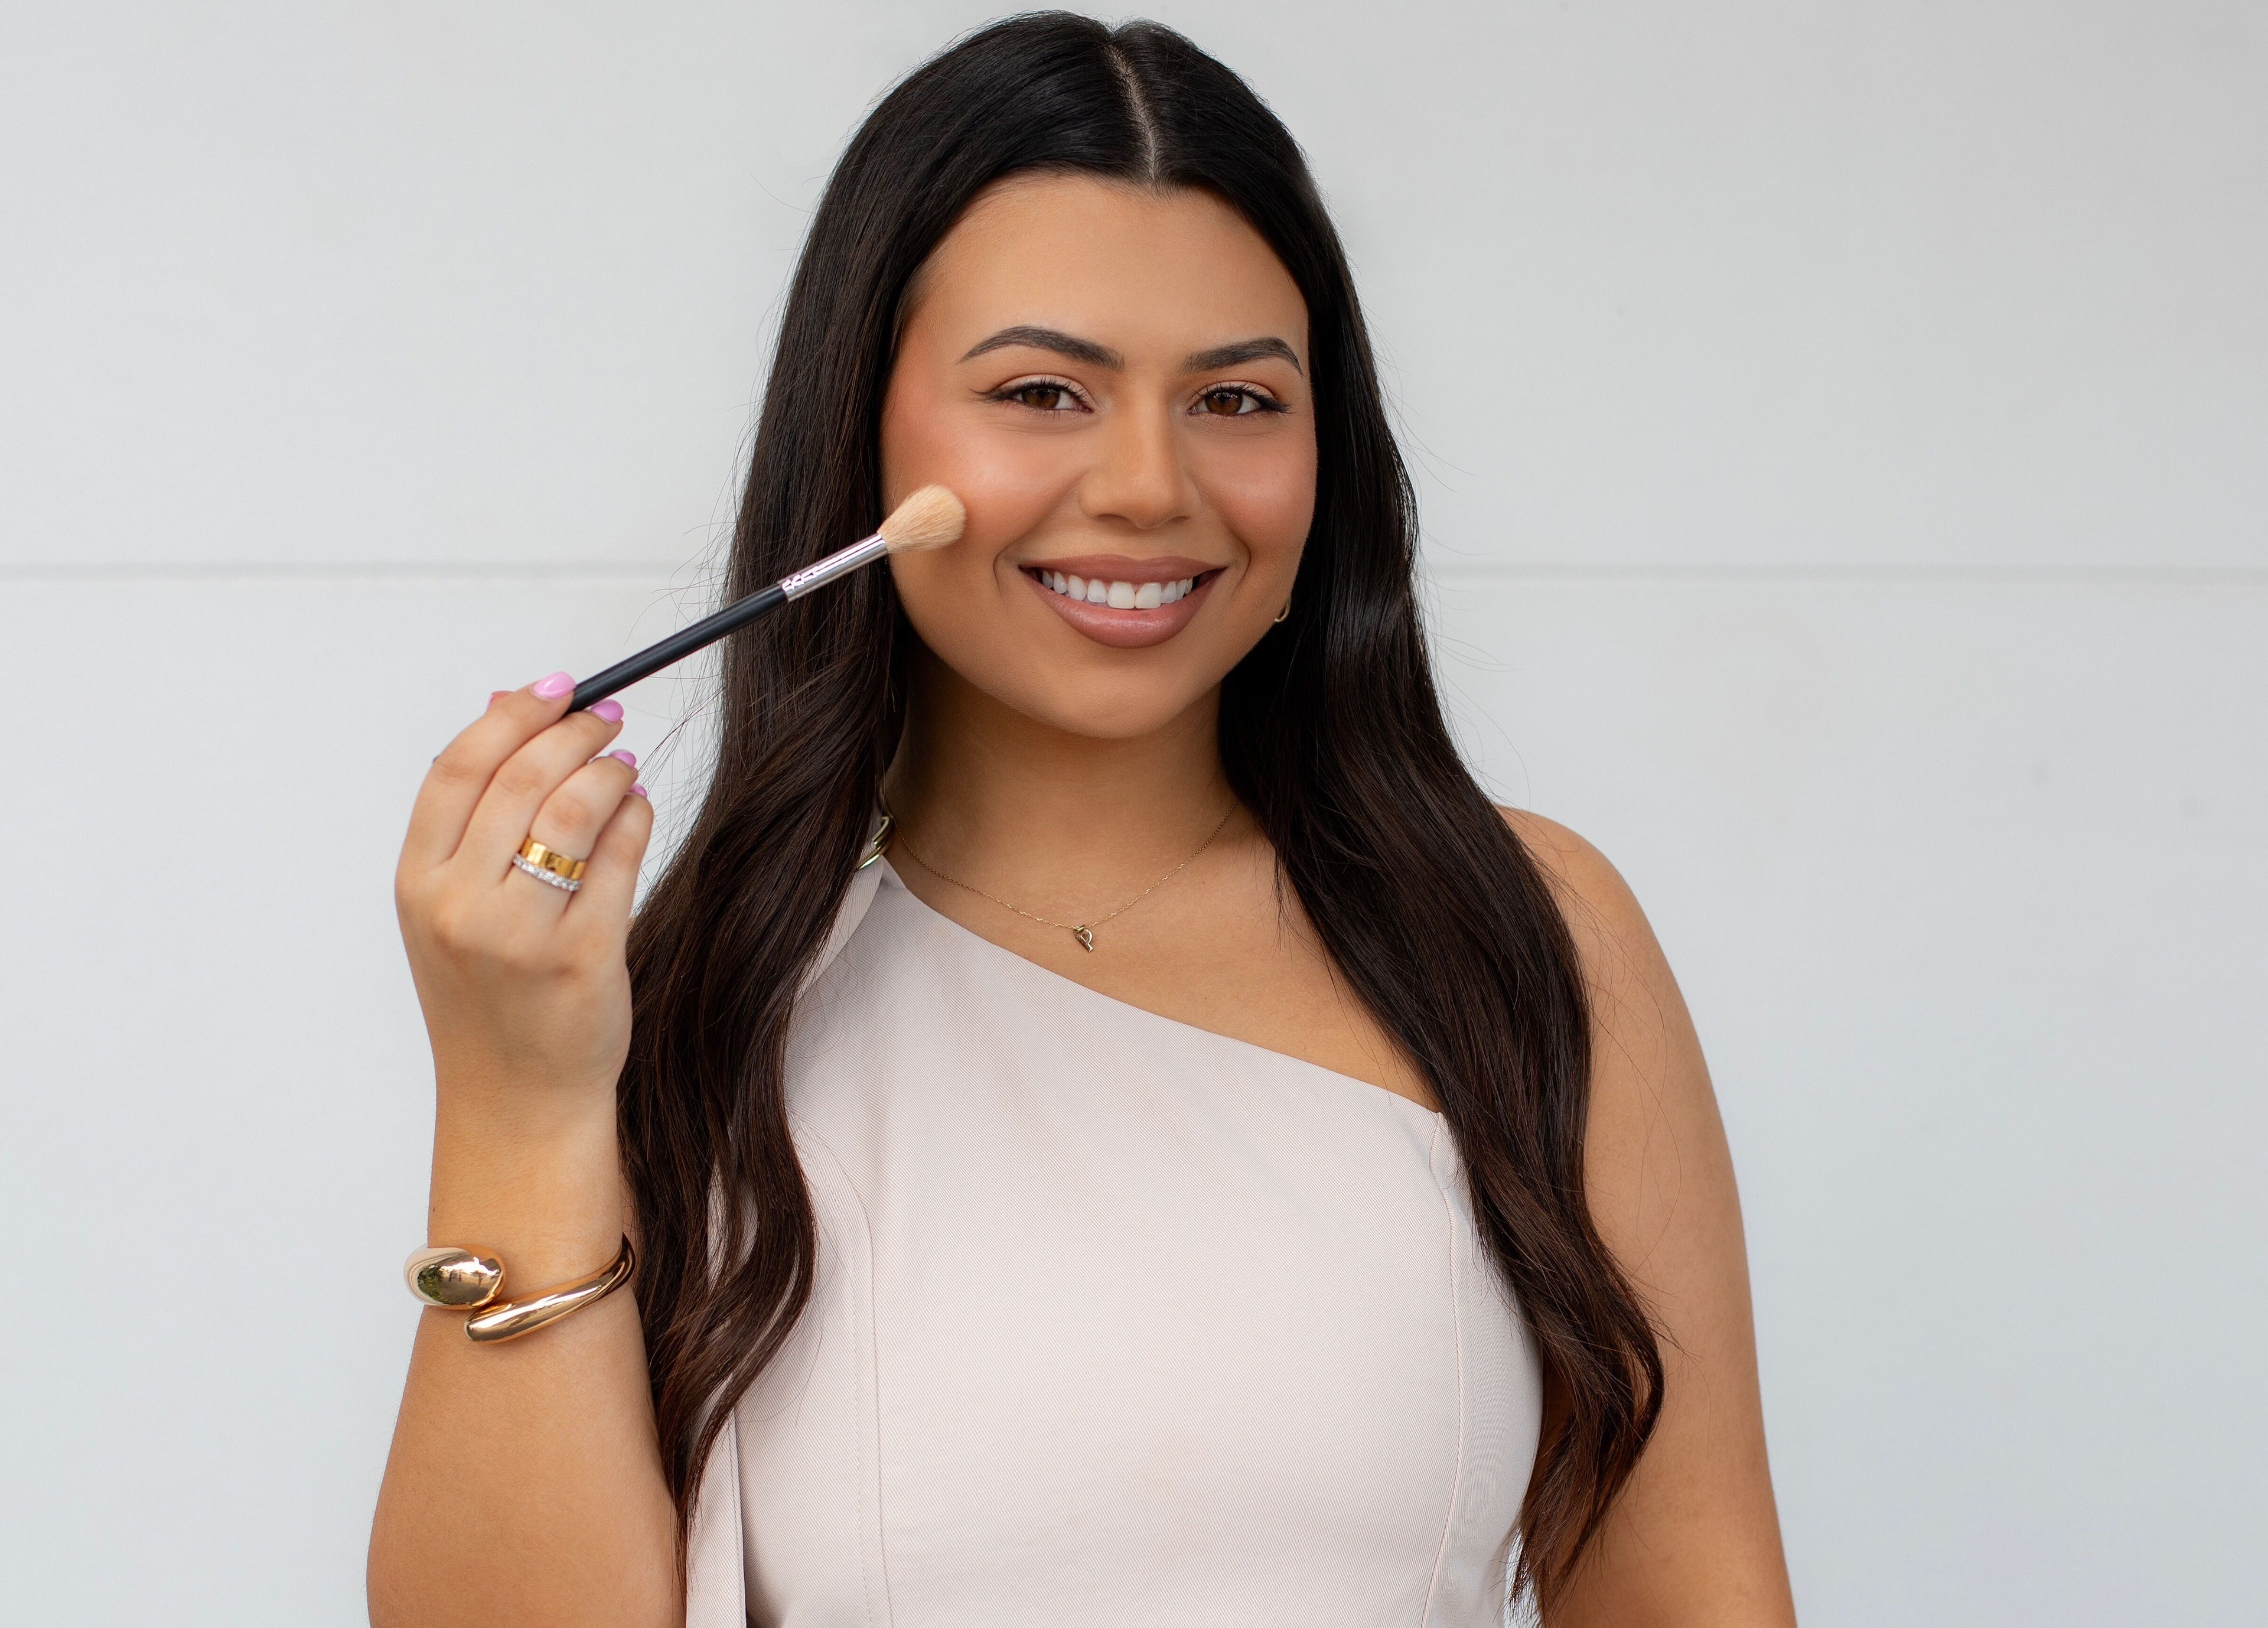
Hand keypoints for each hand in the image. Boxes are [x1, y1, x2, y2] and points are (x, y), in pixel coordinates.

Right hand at [395, 674, 654, 1123]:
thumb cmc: (490, 995)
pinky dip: (635, 818)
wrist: (516, 1098)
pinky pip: (620, 857)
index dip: (511, 715)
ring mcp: (520, 934)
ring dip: (608, 771)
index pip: (457, 769)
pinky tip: (638, 810)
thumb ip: (473, 814)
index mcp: (417, 885)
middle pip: (520, 779)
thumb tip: (507, 703)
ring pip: (573, 810)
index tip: (554, 688)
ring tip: (623, 766)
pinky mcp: (582, 955)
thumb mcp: (451, 905)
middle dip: (573, 732)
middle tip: (607, 717)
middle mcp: (459, 906)